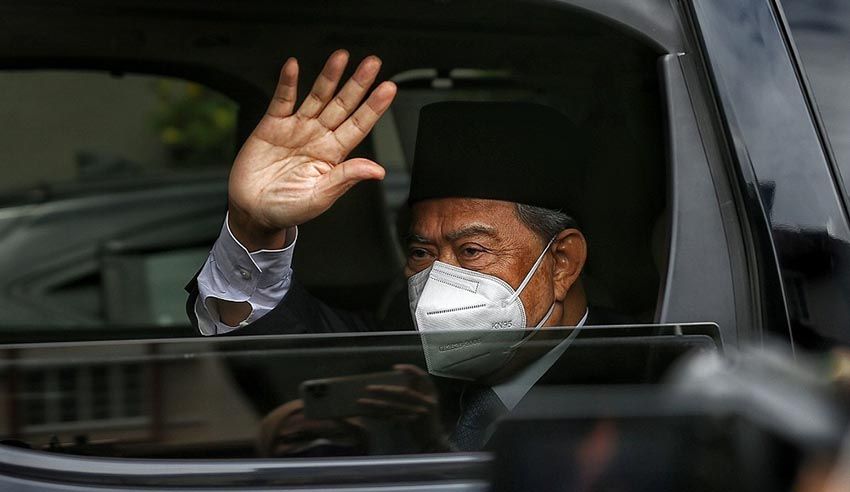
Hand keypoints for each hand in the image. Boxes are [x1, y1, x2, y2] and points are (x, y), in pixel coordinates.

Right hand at [228, 50, 396, 249]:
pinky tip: (293, 66)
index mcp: (333, 155)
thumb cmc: (287, 208)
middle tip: (373, 63)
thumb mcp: (320, 198)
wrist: (253, 212)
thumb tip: (377, 170)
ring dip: (329, 77)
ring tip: (341, 57)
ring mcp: (296, 129)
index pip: (359, 126)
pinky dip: (287, 83)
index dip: (374, 107)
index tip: (389, 89)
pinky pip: (281, 100)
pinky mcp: (272, 126)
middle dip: (357, 84)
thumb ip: (345, 179)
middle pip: (342, 105)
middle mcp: (318, 137)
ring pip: (317, 97)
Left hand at [357, 364, 449, 451]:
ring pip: (395, 406)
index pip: (421, 376)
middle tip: (368, 388)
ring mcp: (421, 412)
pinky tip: (367, 413)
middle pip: (404, 392)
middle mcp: (428, 400)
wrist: (432, 439)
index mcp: (430, 391)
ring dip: (376, 403)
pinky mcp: (413, 423)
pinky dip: (379, 415)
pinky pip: (392, 418)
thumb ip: (412, 391)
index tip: (395, 367)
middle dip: (385, 389)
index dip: (409, 370)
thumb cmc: (424, 416)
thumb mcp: (423, 400)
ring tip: (361, 401)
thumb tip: (388, 383)